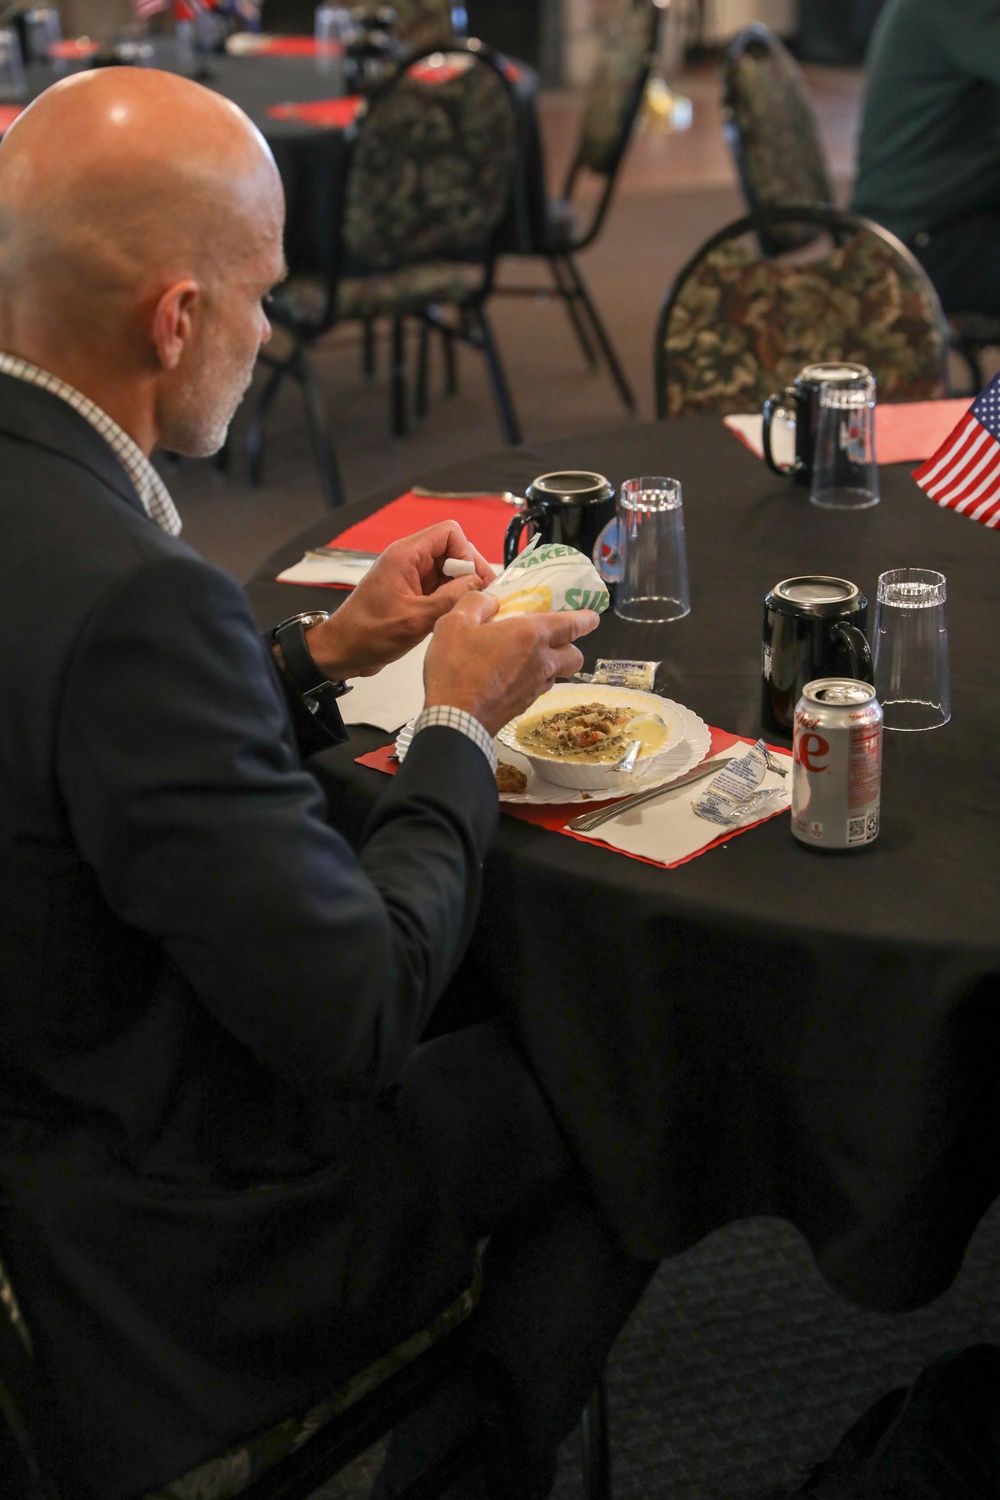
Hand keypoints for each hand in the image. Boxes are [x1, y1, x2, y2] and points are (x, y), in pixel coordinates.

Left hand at [304, 522, 494, 680]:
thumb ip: (450, 600)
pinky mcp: (411, 593)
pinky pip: (440, 587)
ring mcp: (410, 576)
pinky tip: (452, 617)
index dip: (466, 555)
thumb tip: (480, 587)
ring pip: (448, 570)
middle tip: (479, 598)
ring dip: (461, 588)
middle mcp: (408, 560)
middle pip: (453, 550)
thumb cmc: (367, 634)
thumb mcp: (415, 619)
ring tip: (465, 610)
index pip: (450, 534)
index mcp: (405, 556)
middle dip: (469, 572)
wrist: (342, 650)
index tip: (472, 582)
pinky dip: (450, 599)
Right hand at [423, 592, 599, 737]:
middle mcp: (542, 662)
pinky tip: (512, 677)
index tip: (593, 617)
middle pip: (575, 655)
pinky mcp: (524, 706)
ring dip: (552, 664)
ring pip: (558, 674)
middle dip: (571, 645)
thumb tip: (490, 601)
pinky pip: (539, 688)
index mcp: (532, 635)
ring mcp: (535, 688)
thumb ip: (476, 603)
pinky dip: (534, 680)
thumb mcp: (454, 623)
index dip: (586, 619)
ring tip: (529, 658)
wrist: (455, 720)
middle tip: (554, 638)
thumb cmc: (456, 667)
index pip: (573, 624)